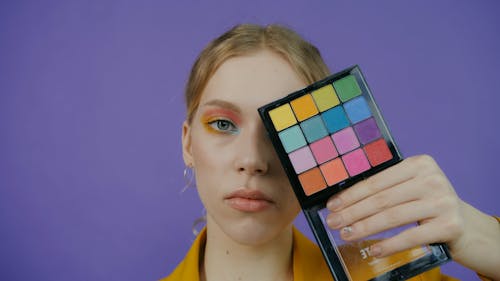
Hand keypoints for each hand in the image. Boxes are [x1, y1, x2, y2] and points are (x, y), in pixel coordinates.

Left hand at [326, 155, 499, 278]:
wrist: (466, 225)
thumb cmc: (428, 204)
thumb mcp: (410, 187)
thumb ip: (385, 187)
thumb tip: (343, 200)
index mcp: (419, 163)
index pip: (377, 180)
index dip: (352, 194)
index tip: (332, 205)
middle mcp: (432, 179)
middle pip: (382, 199)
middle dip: (353, 212)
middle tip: (333, 222)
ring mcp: (442, 202)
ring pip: (392, 217)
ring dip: (364, 228)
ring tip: (347, 235)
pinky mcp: (449, 225)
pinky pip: (410, 236)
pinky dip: (389, 244)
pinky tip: (373, 249)